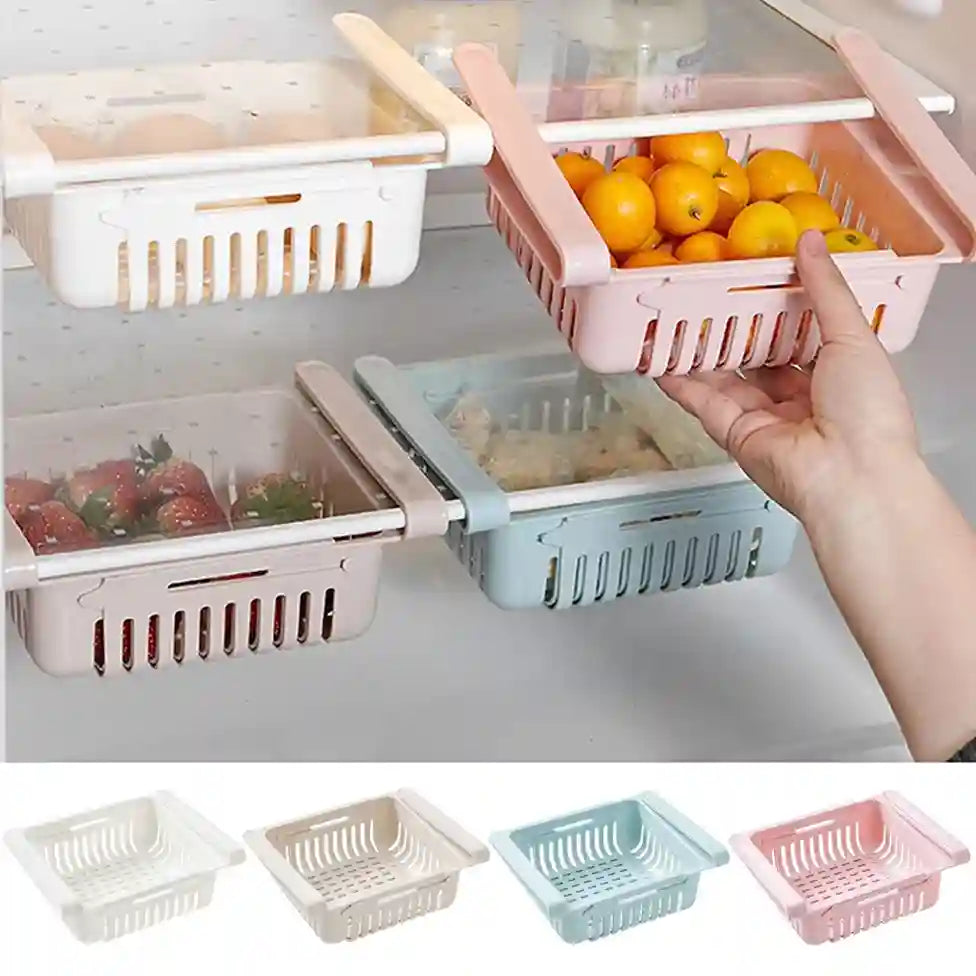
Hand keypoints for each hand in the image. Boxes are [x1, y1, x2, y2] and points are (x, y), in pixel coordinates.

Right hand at [657, 231, 918, 524]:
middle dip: (733, 329)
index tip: (753, 279)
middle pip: (757, 357)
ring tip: (674, 319)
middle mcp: (799, 399)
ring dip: (700, 352)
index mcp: (836, 376)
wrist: (851, 476)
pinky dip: (680, 383)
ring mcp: (765, 419)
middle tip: (707, 296)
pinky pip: (703, 404)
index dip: (776, 308)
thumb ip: (826, 288)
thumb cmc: (869, 414)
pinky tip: (660, 359)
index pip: (799, 335)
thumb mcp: (854, 335)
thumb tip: (810, 243)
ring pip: (725, 379)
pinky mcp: (736, 436)